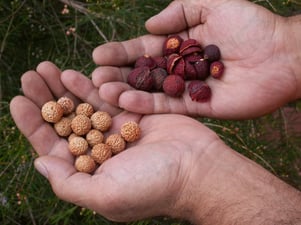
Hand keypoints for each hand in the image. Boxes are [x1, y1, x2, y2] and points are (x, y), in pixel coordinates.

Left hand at [10, 61, 220, 220]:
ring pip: (84, 107)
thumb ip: (69, 184)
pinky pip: (107, 99)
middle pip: (66, 123)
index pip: (53, 147)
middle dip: (45, 100)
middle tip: (29, 77)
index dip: (34, 125)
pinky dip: (90, 87)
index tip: (18, 102)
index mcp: (90, 173)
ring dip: (63, 89)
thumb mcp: (107, 196)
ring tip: (45, 68)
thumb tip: (39, 163)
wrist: (198, 168)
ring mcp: (117, 131)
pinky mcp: (134, 115)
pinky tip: (72, 74)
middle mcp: (101, 151)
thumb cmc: (154, 187)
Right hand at [92, 0, 299, 118]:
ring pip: (151, 91)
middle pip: (143, 73)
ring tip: (102, 90)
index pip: (145, 49)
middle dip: (118, 74)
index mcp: (181, 45)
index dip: (122, 52)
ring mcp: (187, 89)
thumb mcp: (212, 4)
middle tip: (93, 77)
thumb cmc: (251, 26)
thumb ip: (179, 10)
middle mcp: (180, 69)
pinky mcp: (197, 107)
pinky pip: (168, 106)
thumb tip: (149, 26)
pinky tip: (125, 102)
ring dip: (126, 91)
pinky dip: (147, 105)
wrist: (282, 56)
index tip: (98, 55)